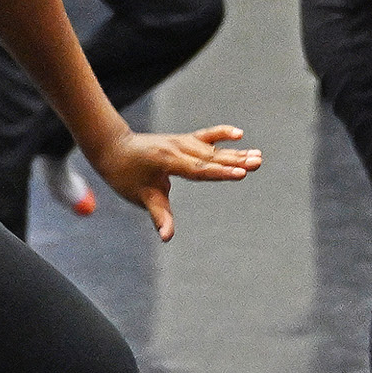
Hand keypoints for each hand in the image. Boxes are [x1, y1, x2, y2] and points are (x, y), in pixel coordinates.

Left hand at [83, 125, 261, 241]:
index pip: (198, 169)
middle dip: (235, 161)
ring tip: (259, 156)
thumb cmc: (124, 175)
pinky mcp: (182, 141)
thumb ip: (158, 214)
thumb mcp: (139, 196)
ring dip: (235, 153)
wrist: (112, 148)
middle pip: (211, 157)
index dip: (221, 172)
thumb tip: (167, 237)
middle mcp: (177, 147)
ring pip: (212, 149)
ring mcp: (181, 142)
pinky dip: (221, 134)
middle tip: (258, 163)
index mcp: (167, 160)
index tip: (242, 173)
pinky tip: (239, 135)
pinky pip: (206, 136)